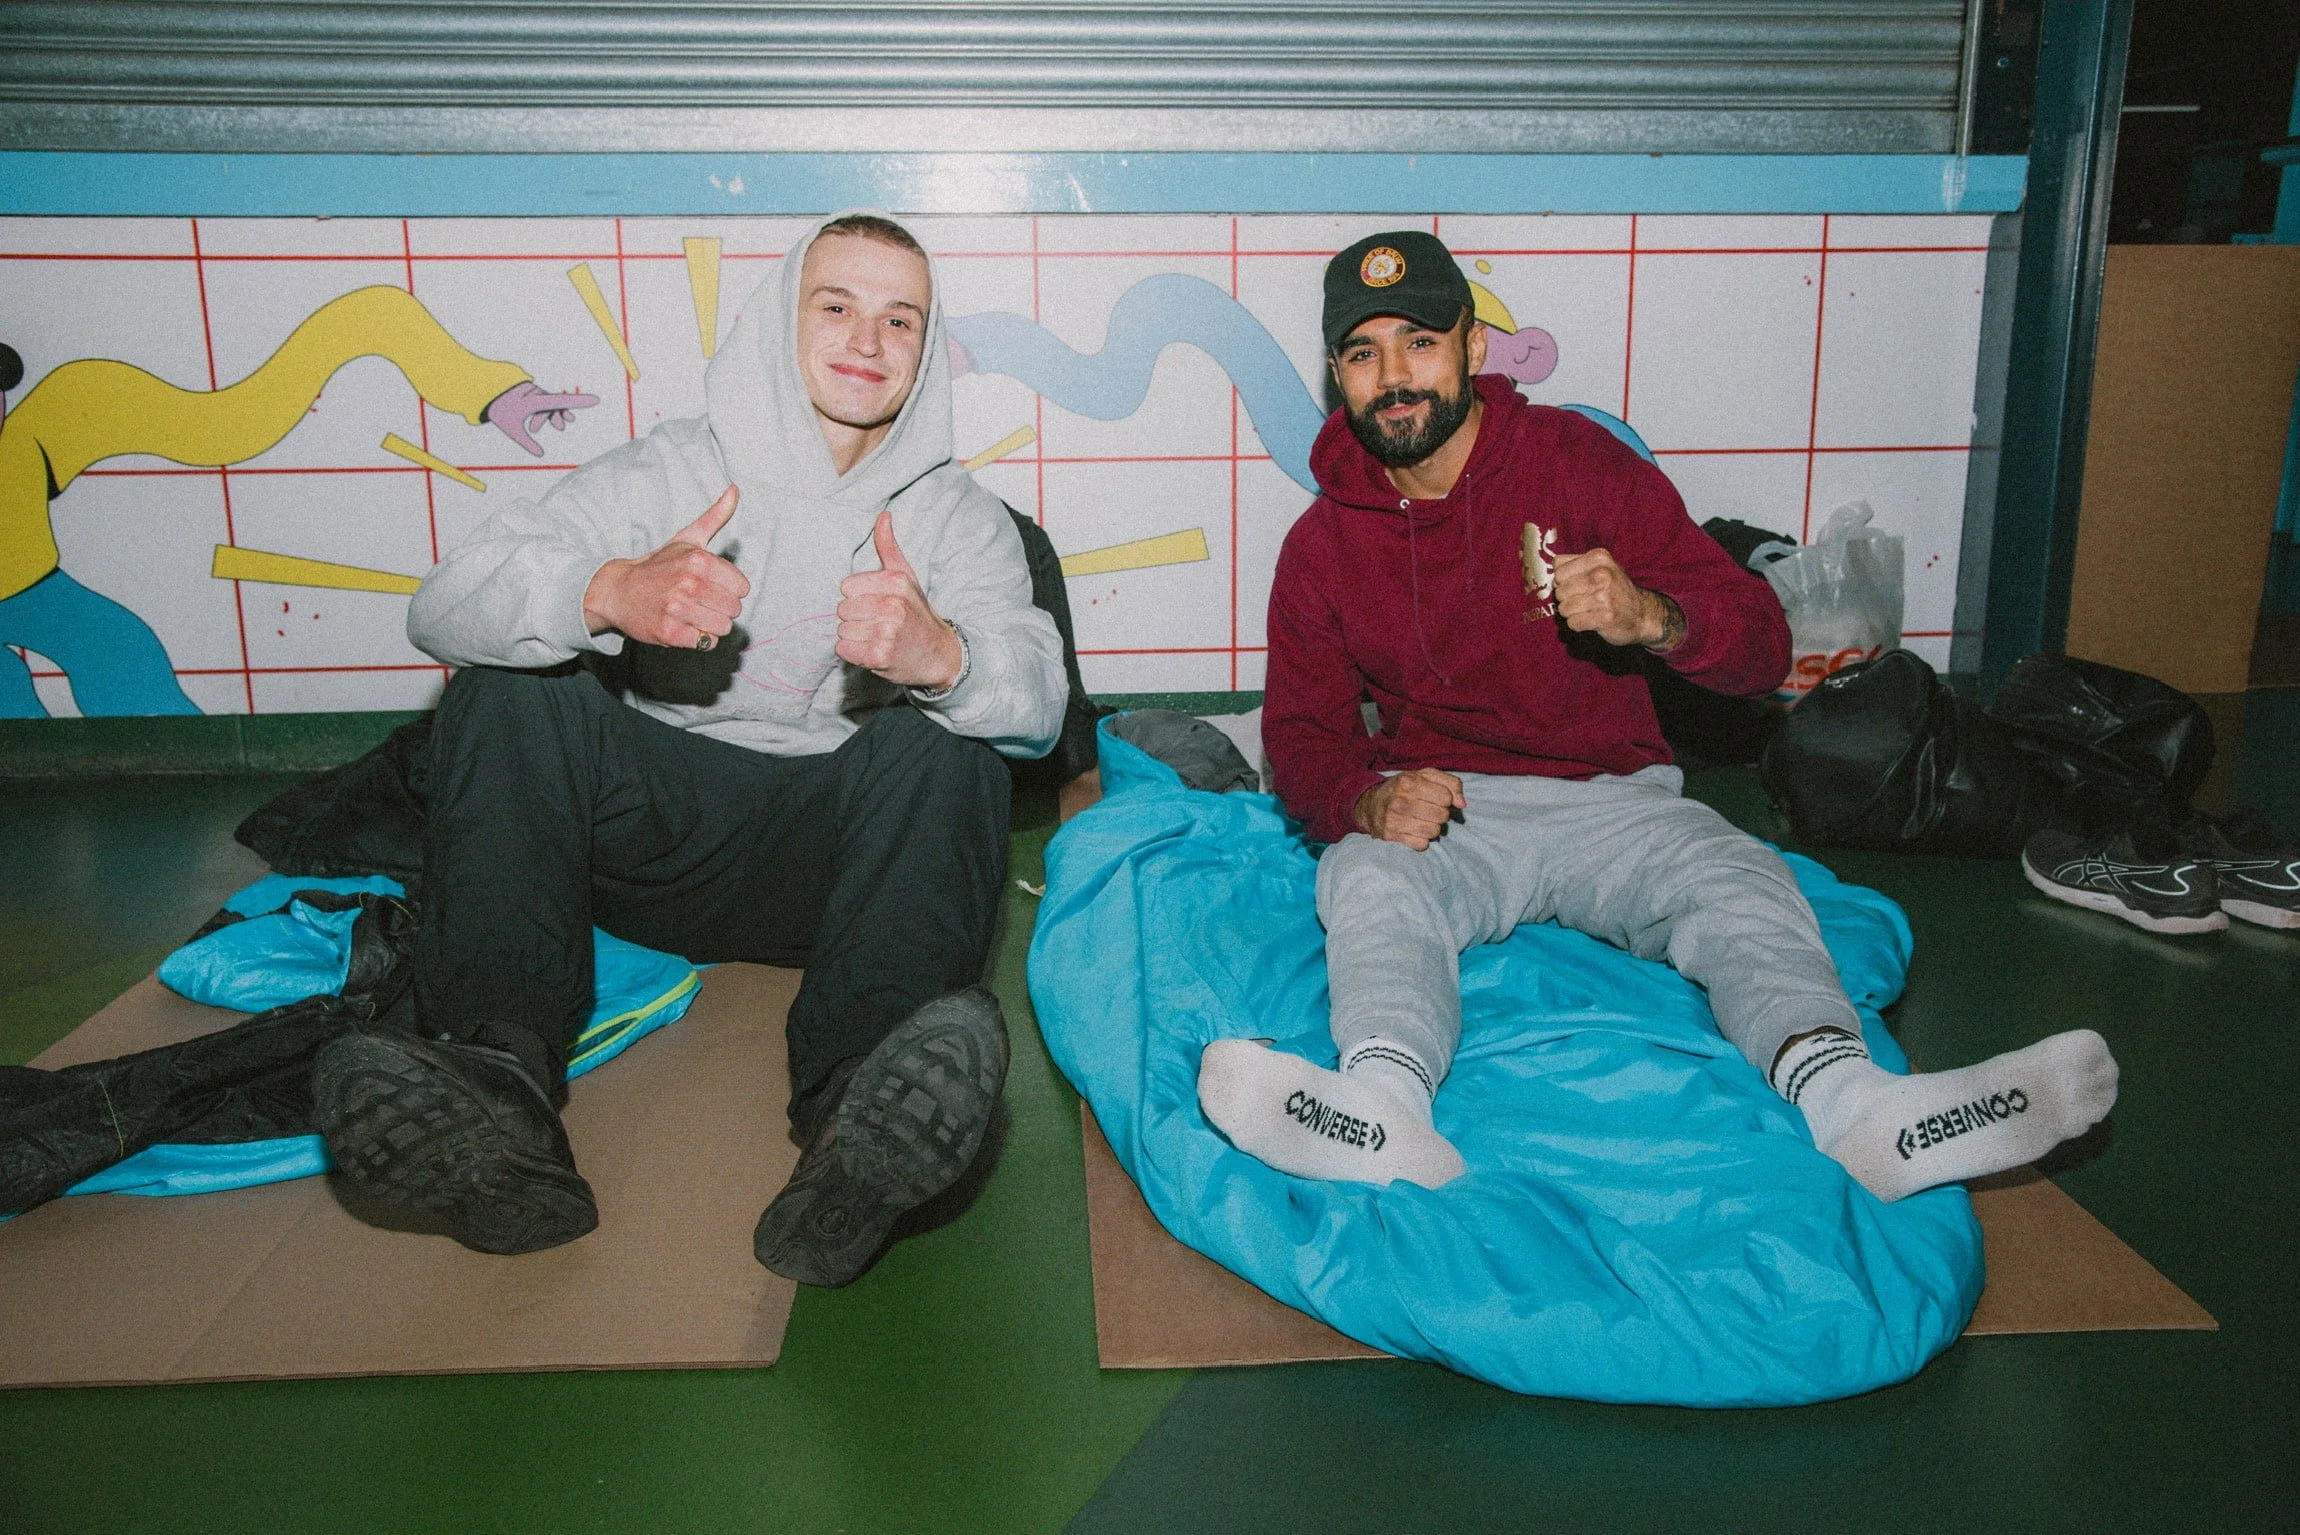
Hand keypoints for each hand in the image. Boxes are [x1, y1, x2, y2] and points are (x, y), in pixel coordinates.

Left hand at [485, 381, 599, 457]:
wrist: (483, 392)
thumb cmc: (498, 411)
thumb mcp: (512, 430)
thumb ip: (527, 442)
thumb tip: (540, 455)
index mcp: (534, 401)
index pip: (561, 402)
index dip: (580, 402)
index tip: (596, 400)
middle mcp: (537, 393)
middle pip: (553, 407)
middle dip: (552, 418)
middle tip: (551, 429)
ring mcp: (536, 392)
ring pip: (548, 405)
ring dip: (547, 417)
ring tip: (538, 428)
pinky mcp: (533, 392)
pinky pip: (545, 401)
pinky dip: (547, 411)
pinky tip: (554, 419)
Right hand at [582, 487, 749, 648]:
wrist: (618, 591)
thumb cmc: (658, 565)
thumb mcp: (687, 538)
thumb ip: (715, 517)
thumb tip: (735, 489)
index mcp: (698, 560)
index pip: (742, 587)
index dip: (730, 589)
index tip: (711, 585)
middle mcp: (689, 583)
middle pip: (734, 609)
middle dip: (721, 608)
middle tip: (700, 601)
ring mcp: (678, 608)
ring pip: (722, 627)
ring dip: (711, 624)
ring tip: (693, 613)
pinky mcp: (669, 632)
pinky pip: (705, 642)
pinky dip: (698, 638)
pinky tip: (684, 625)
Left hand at [836, 511, 962, 688]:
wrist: (938, 654)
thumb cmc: (916, 613)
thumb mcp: (906, 577)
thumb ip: (889, 547)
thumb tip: (884, 515)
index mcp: (896, 582)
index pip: (846, 587)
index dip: (858, 598)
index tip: (877, 605)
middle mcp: (892, 605)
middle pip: (842, 609)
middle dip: (855, 619)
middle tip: (878, 625)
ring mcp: (886, 632)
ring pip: (842, 631)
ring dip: (855, 638)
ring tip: (877, 639)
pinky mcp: (879, 656)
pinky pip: (843, 650)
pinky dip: (853, 654)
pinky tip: (873, 652)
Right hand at [1353, 768, 1465, 851]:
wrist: (1370, 803)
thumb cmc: (1404, 788)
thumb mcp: (1425, 776)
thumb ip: (1450, 784)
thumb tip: (1461, 804)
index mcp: (1409, 781)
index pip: (1446, 798)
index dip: (1446, 799)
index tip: (1437, 799)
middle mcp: (1399, 800)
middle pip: (1442, 816)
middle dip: (1440, 814)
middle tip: (1430, 811)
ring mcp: (1393, 819)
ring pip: (1433, 832)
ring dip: (1433, 828)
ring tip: (1423, 821)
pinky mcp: (1390, 835)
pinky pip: (1421, 844)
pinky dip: (1422, 840)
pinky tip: (1414, 831)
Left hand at [1552, 547, 1681, 649]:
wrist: (1643, 614)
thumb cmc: (1615, 590)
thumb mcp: (1601, 567)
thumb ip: (1575, 563)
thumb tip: (1552, 567)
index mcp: (1599, 558)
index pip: (1558, 570)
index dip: (1563, 582)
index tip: (1577, 586)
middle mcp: (1602, 574)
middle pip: (1559, 591)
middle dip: (1567, 599)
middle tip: (1584, 601)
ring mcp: (1603, 596)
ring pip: (1564, 608)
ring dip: (1572, 613)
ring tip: (1588, 610)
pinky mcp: (1604, 617)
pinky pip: (1573, 623)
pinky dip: (1578, 624)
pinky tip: (1592, 620)